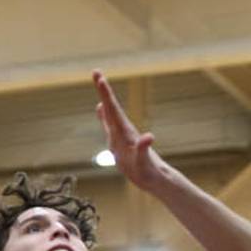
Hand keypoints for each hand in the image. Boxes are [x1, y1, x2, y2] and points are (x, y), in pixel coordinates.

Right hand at [94, 71, 171, 191]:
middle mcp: (123, 131)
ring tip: (99, 83)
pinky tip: (99, 108)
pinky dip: (103, 115)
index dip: (106, 95)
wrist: (154, 178)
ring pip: (110, 114)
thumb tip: (149, 136)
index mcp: (126, 133)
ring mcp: (121, 136)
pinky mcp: (119, 143)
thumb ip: (144, 149)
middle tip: (96, 72)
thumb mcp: (145, 163)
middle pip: (111, 107)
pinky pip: (109, 126)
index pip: (114, 110)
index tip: (100, 78)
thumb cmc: (149, 173)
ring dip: (104, 98)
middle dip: (103, 90)